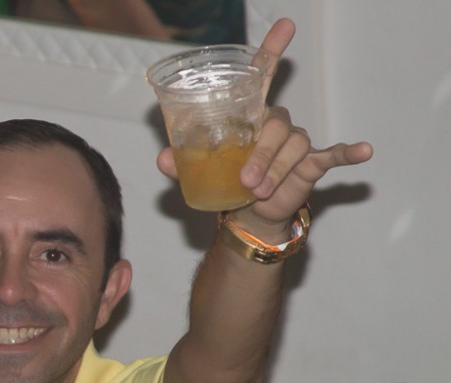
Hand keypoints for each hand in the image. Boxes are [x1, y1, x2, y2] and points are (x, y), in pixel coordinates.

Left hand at [156, 18, 372, 233]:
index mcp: (249, 114)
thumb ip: (181, 161)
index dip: (272, 50)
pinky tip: (362, 151)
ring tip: (258, 191)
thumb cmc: (225, 180)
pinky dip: (346, 152)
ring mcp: (294, 142)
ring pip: (292, 146)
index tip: (285, 25)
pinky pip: (331, 154)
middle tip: (246, 180)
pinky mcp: (309, 163)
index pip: (262, 75)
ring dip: (275, 170)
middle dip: (260, 153)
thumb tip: (163, 159)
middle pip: (274, 124)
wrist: (246, 213)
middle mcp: (275, 122)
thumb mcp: (197, 171)